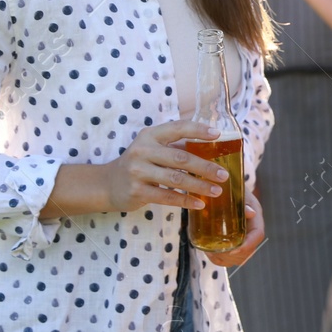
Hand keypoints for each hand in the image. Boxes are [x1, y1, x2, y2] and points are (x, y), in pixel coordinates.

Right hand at [103, 119, 230, 211]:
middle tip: (224, 175)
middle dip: (205, 167)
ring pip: (176, 179)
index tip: (217, 135)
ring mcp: (138, 171)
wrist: (107, 184)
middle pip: (180, 158)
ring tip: (217, 191)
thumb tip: (210, 148)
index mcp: (150, 136)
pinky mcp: (137, 191)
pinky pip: (167, 197)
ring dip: (199, 186)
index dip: (198, 130)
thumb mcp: (152, 149)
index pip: (177, 128)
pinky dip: (185, 201)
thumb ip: (175, 147)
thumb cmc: (138, 164)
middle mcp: (143, 151)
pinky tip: (200, 204)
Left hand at [204, 192, 264, 266]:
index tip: (233, 251)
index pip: (258, 235)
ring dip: (225, 259)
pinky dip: (220, 259)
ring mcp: (242, 237)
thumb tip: (251, 212)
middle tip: (216, 253)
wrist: (221, 188)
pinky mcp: (232, 242)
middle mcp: (251, 229)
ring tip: (210, 253)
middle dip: (233, 256)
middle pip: (248, 251)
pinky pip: (229, 257)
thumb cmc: (229, 188)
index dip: (248, 245)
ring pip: (239, 257)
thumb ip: (242, 201)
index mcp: (255, 217)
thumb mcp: (235, 192)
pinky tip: (210, 254)